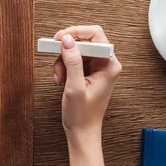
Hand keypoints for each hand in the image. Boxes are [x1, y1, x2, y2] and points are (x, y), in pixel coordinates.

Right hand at [53, 25, 121, 146]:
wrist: (82, 132)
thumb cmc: (82, 116)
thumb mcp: (74, 87)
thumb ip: (72, 62)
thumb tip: (67, 40)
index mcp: (109, 65)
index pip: (95, 35)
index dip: (75, 33)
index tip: (59, 38)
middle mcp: (106, 64)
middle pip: (83, 42)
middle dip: (66, 52)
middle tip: (56, 60)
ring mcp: (98, 69)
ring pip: (75, 52)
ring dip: (63, 62)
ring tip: (59, 78)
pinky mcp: (89, 73)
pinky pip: (74, 61)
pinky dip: (64, 68)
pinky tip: (61, 81)